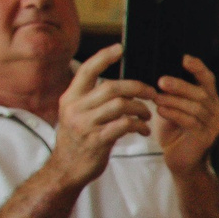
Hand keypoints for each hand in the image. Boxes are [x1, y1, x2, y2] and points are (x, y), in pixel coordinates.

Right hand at [45, 45, 154, 190]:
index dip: (103, 57)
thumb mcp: (76, 115)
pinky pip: (124, 125)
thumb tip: (119, 87)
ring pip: (121, 105)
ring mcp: (85, 124)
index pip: (87, 70)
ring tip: (147, 115)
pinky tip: (144, 130)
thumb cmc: (77, 140)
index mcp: (70, 97)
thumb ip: (92, 100)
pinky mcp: (97, 140)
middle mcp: (75, 108)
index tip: (120, 48)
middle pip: (112, 87)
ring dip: (140, 108)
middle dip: (137, 87)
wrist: (66, 169)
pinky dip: (139, 125)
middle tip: (152, 93)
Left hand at [153, 54, 218, 175]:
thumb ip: (169, 94)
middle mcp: (216, 111)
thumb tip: (155, 75)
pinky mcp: (205, 137)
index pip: (208, 79)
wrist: (180, 162)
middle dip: (180, 85)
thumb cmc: (175, 133)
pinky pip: (191, 122)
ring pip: (196, 107)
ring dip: (174, 101)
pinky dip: (174, 114)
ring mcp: (213, 125)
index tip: (184, 58)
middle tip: (161, 81)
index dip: (198, 68)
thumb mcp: (171, 108)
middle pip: (201, 92)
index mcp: (210, 100)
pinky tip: (161, 111)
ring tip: (156, 98)